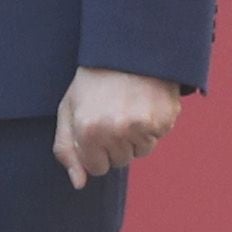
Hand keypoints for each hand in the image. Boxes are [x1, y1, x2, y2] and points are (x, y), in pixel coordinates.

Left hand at [55, 63, 179, 187]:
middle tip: (113, 112)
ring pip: (141, 151)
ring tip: (128, 106)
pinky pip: (158, 136)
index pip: (97, 168)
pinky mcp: (165, 119)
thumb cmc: (93, 80)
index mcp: (88, 130)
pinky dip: (153, 123)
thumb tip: (79, 184)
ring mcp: (142, 125)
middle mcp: (116, 130)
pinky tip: (144, 101)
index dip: (96, 150)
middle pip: (120, 161)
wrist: (128, 47)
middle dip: (116, 143)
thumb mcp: (69, 109)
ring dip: (136, 135)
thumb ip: (67, 149)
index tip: (96, 127)